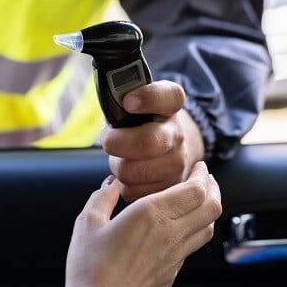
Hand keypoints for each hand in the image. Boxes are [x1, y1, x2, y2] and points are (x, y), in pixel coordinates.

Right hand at [59, 162, 220, 286]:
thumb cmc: (89, 267)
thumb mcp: (87, 223)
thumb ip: (103, 197)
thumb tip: (112, 184)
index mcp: (151, 214)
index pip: (195, 189)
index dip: (202, 175)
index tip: (199, 167)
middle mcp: (170, 234)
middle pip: (212, 207)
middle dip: (213, 188)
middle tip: (205, 179)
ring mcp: (175, 256)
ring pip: (208, 228)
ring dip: (208, 210)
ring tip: (198, 201)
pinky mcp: (172, 274)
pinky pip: (192, 247)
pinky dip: (194, 231)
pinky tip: (179, 228)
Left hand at [102, 80, 204, 201]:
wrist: (165, 149)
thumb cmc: (139, 123)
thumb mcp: (134, 102)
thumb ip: (121, 95)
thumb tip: (107, 100)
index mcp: (171, 106)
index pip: (170, 96)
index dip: (149, 98)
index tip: (128, 101)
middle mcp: (179, 134)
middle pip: (146, 143)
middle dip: (116, 143)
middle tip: (109, 140)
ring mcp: (178, 164)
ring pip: (132, 171)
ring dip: (117, 165)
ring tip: (122, 157)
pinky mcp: (168, 188)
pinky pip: (132, 191)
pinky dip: (123, 184)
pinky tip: (130, 173)